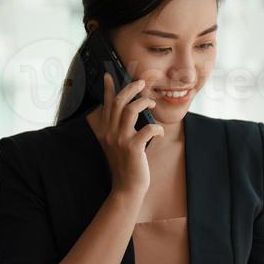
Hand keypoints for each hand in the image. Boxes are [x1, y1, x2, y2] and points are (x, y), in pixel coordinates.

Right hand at [96, 72, 164, 197]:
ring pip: (129, 110)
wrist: (126, 188)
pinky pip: (147, 129)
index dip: (107, 89)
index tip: (109, 75)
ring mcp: (120, 140)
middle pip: (118, 102)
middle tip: (141, 83)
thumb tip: (125, 112)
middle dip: (130, 89)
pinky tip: (159, 132)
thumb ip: (118, 129)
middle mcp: (109, 133)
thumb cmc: (126, 164)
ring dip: (143, 102)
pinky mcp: (132, 148)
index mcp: (104, 131)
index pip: (105, 105)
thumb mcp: (117, 144)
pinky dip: (156, 127)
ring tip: (152, 103)